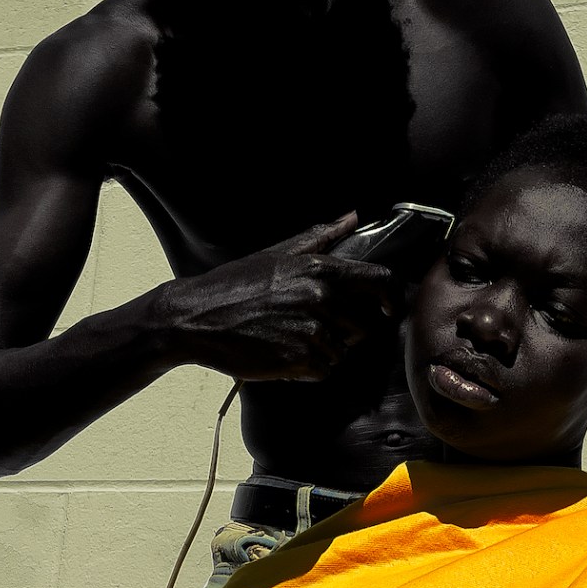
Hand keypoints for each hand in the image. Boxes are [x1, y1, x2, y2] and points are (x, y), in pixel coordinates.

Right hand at [154, 215, 401, 380]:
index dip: (390, 296)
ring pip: (343, 351)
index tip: (387, 306)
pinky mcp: (298, 360)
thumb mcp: (278, 253)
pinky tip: (286, 354)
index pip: (380, 281)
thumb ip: (321, 236)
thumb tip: (353, 217)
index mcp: (321, 270)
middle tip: (320, 326)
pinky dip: (310, 368)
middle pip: (366, 324)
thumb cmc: (235, 283)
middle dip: (350, 329)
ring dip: (326, 350)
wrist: (195, 318)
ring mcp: (312, 331)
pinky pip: (324, 370)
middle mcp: (322, 299)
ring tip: (292, 337)